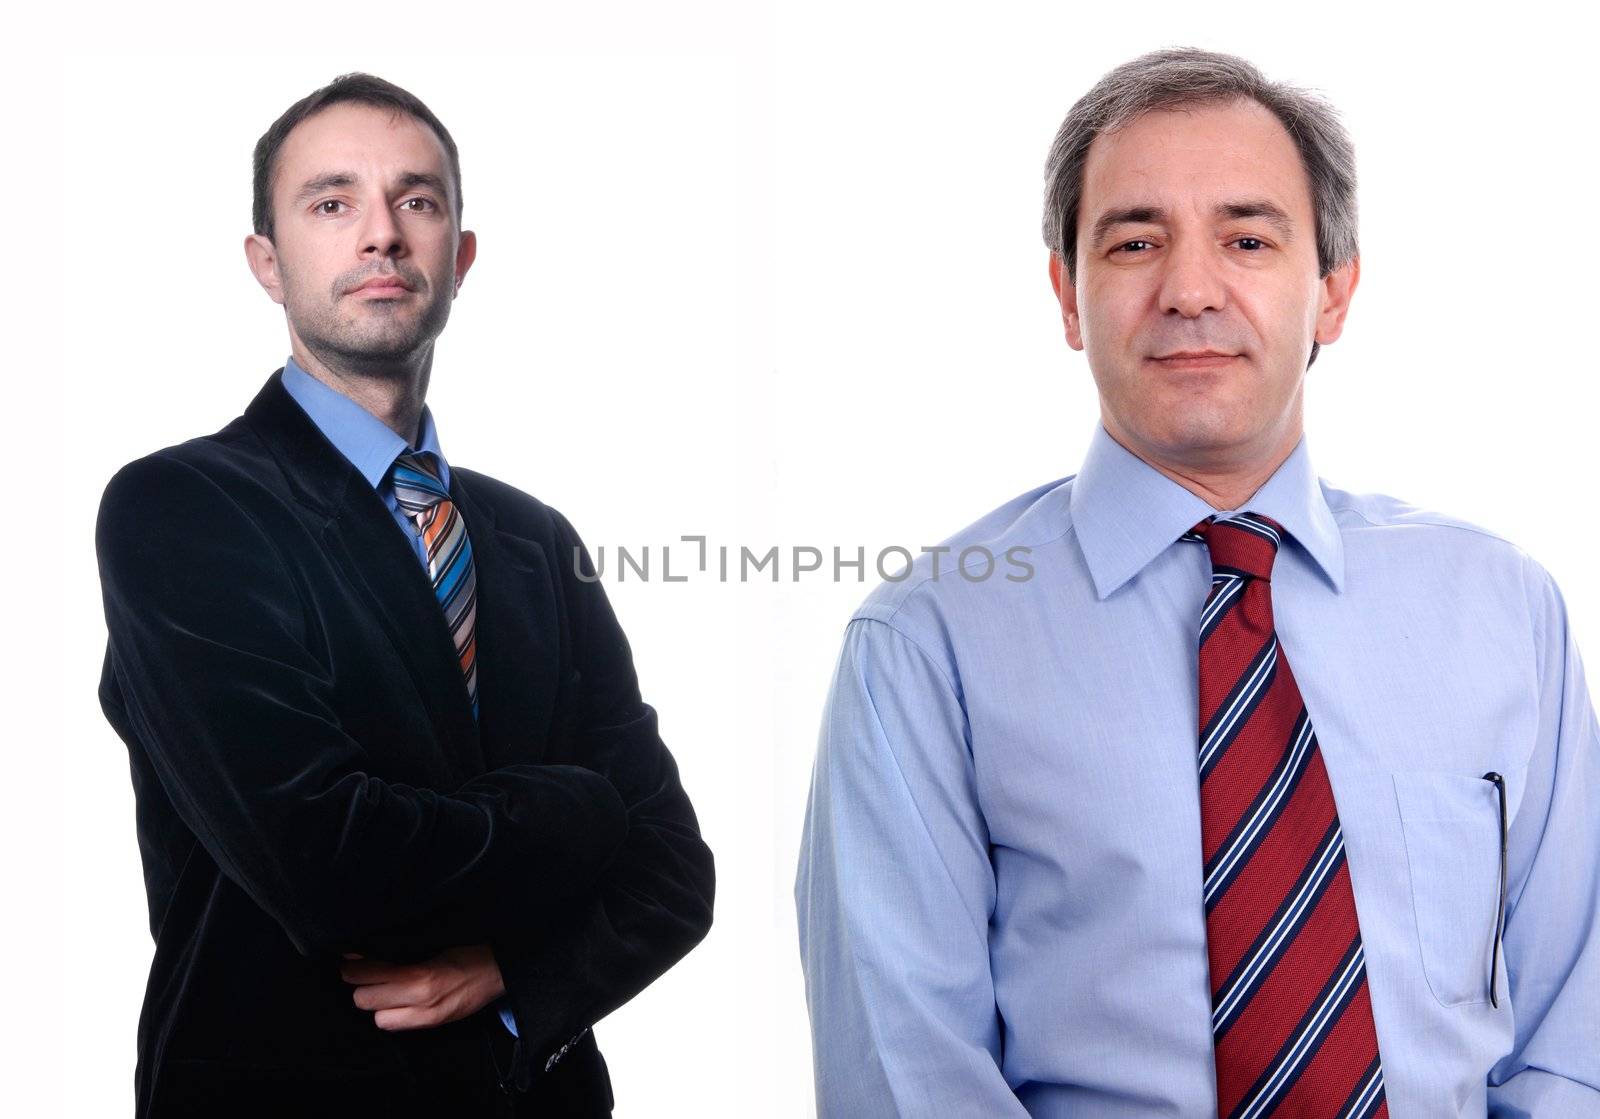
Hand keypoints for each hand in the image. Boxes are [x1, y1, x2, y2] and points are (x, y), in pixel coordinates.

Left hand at [339, 943, 506, 1030]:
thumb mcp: (434, 942)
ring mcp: (426, 1018)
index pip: (370, 975)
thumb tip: (364, 950)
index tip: (349, 956)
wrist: (502, 970)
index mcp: (422, 975)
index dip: (354, 965)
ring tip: (381, 987)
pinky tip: (397, 1000)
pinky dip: (390, 1013)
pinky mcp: (432, 1026)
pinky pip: (395, 1026)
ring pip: (377, 1019)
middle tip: (361, 971)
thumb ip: (400, 950)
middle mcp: (421, 1001)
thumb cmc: (470, 948)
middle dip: (361, 985)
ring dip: (376, 1003)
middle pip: (365, 1000)